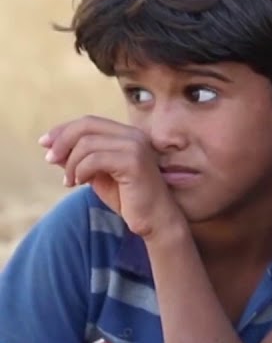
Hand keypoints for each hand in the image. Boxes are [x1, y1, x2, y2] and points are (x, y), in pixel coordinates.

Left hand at [40, 116, 184, 239]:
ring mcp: (136, 147)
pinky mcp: (134, 162)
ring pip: (87, 144)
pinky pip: (94, 160)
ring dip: (71, 163)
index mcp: (127, 135)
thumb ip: (78, 159)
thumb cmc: (128, 199)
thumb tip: (50, 146)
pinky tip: (80, 183)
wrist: (155, 220)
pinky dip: (80, 171)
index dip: (63, 130)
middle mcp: (134, 135)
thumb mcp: (96, 175)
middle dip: (62, 141)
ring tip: (70, 181)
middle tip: (50, 160)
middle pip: (86, 126)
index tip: (44, 144)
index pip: (89, 122)